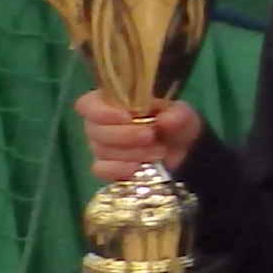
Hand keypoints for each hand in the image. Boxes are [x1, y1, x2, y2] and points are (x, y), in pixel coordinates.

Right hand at [77, 88, 198, 183]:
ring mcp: (101, 147)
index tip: (126, 117)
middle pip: (93, 130)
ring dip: (130, 152)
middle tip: (150, 136)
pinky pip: (101, 170)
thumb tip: (166, 120)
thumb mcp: (181, 114)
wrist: (184, 149)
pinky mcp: (108, 167)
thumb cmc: (174, 122)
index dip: (102, 112)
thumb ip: (176, 114)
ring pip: (100, 150)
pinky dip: (118, 170)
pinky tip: (136, 168)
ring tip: (157, 151)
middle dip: (123, 135)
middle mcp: (100, 124)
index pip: (88, 104)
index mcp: (112, 102)